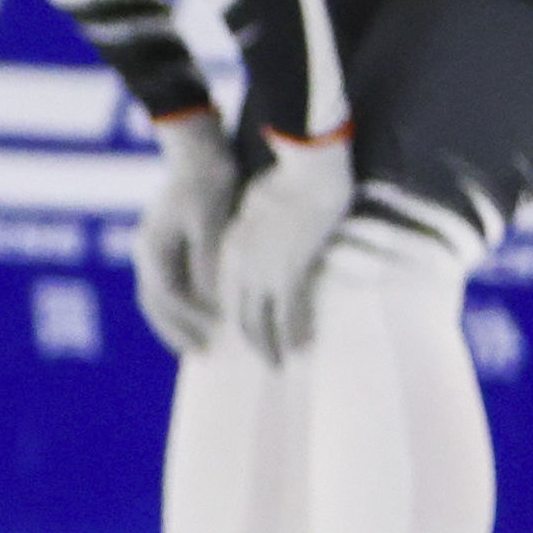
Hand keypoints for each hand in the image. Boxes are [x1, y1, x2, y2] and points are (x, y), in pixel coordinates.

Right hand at [130, 112, 234, 357]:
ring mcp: (151, 245)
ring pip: (156, 293)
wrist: (198, 150)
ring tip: (197, 339)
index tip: (214, 339)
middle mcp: (146, 251)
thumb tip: (211, 305)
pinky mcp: (163, 239)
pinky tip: (199, 307)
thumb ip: (209, 268)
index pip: (168, 299)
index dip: (190, 322)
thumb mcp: (213, 227)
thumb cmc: (209, 186)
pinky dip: (179, 301)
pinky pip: (166, 280)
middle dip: (175, 331)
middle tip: (199, 353)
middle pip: (154, 302)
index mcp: (153, 250)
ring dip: (174, 319)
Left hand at [215, 128, 356, 362]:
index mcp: (228, 248)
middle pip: (238, 314)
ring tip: (276, 364)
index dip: (233, 317)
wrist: (308, 168)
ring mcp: (263, 269)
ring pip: (260, 321)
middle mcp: (239, 264)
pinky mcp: (290, 271)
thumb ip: (252, 232)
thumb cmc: (286, 180)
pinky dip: (291, 335)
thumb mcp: (255, 209)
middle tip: (260, 359)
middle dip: (248, 341)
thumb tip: (261, 243)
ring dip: (268, 346)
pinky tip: (298, 349)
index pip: (224, 295)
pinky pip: (289, 314)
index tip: (241, 335)